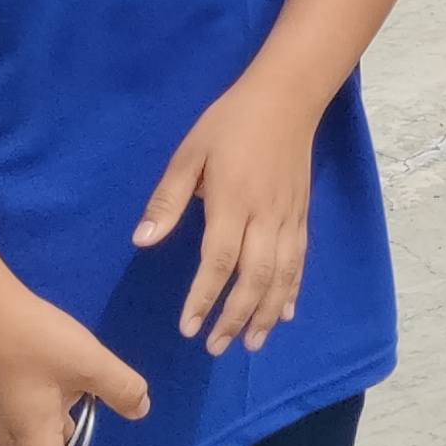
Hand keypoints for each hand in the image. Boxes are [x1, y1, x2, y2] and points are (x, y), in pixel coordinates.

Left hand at [136, 73, 329, 351]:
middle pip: (254, 278)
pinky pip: (299, 261)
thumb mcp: (189, 154)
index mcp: (233, 202)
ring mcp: (288, 218)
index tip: (189, 327)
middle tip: (216, 347)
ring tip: (251, 344)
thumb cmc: (229, 124)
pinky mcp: (302, 215)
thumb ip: (168, 200)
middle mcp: (265, 217)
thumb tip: (143, 241)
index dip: (204, 298)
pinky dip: (292, 290)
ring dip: (266, 313)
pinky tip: (284, 313)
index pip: (219, 261)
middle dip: (236, 317)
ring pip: (282, 276)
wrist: (287, 98)